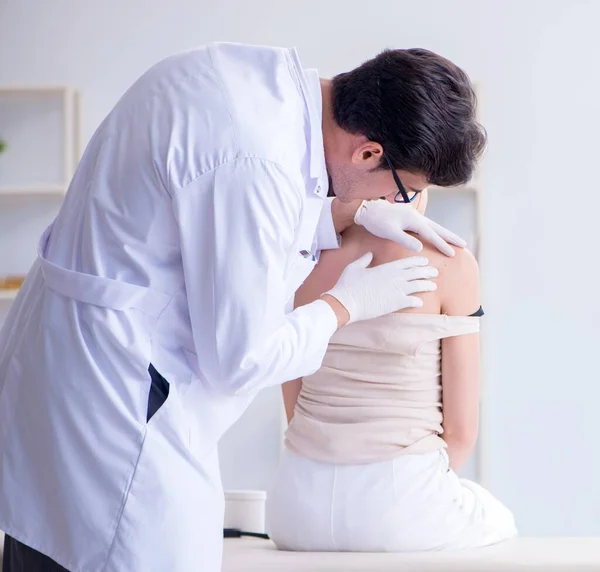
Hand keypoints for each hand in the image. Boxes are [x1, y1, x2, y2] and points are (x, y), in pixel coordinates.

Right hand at [323, 252, 437, 323]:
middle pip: (417, 273)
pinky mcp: (396, 304)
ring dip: (427, 285)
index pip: (407, 262)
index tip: (425, 261)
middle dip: (427, 271)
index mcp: (386, 267)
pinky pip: (412, 301)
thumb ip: (364, 260)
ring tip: (433, 286)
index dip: (418, 261)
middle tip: (435, 272)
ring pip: (418, 286)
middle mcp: (395, 277)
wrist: (346, 302)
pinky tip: (420, 302)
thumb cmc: (348, 285)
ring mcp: (397, 290)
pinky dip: (418, 301)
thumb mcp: (354, 267)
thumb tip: (369, 254)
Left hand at [354, 200, 465, 256]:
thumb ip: (404, 239)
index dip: (442, 245)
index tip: (452, 253)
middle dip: (451, 237)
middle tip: (464, 244)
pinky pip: (427, 226)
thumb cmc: (377, 221)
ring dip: (445, 234)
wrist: (368, 209)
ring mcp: (414, 217)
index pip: (431, 235)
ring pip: (434, 226)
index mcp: (413, 220)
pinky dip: (435, 232)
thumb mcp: (389, 232)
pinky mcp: (409, 219)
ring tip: (455, 241)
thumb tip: (419, 247)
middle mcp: (416, 217)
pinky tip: (436, 236)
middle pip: (438, 228)